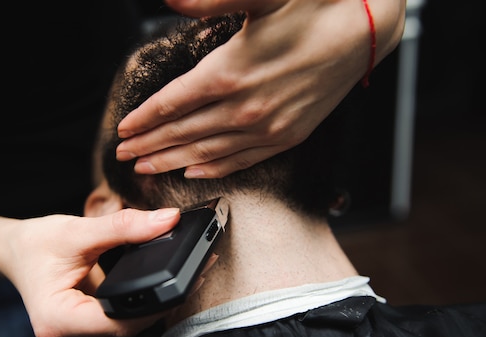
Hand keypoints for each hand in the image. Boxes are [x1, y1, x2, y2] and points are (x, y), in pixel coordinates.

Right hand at [0, 208, 179, 336]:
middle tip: (198, 268)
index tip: (187, 278)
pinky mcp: (89, 333)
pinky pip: (124, 323)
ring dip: (158, 302)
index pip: (118, 322)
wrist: (17, 252)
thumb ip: (123, 227)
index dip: (156, 303)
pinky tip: (163, 282)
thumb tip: (168, 221)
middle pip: (128, 328)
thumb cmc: (37, 244)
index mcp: (56, 320)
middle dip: (164, 300)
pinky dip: (144, 303)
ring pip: (130, 328)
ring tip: (187, 272)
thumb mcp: (77, 231)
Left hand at [116, 0, 405, 177]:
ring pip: (207, 152)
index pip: (171, 104)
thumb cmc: (312, 9)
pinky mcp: (287, 136)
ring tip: (147, 169)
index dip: (143, 120)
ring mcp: (267, 127)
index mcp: (229, 72)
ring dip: (173, 161)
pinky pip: (242, 160)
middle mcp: (244, 108)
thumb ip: (209, 0)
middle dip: (149, 146)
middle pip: (182, 133)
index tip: (123, 131)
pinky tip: (196, 171)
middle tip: (123, 157)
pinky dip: (215, 168)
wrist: (363, 30)